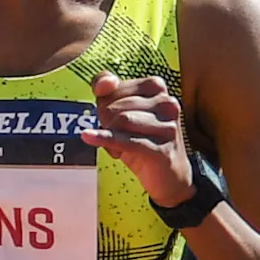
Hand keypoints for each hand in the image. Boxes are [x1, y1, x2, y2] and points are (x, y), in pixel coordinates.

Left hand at [80, 73, 194, 207]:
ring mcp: (168, 126)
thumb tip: (104, 83)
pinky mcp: (161, 149)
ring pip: (121, 120)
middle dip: (105, 121)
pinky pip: (125, 141)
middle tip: (113, 134)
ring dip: (110, 135)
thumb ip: (108, 90)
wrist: (170, 175)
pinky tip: (89, 137)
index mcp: (156, 87)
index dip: (103, 103)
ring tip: (118, 145)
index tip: (110, 116)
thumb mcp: (123, 111)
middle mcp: (167, 103)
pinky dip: (104, 139)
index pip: (113, 86)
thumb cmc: (143, 138)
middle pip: (115, 105)